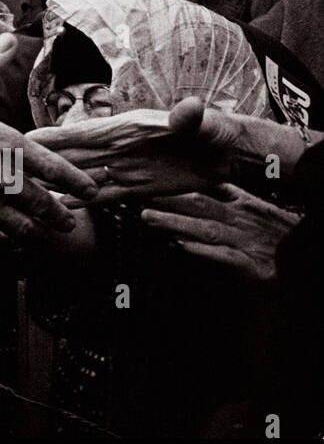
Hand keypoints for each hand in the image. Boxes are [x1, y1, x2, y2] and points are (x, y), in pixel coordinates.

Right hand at [0, 39, 95, 238]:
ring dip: (35, 232)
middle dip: (60, 215)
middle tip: (69, 221)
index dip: (77, 181)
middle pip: (44, 205)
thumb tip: (10, 38)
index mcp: (5, 144)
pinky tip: (4, 244)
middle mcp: (1, 179)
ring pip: (21, 228)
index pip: (56, 168)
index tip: (91, 190)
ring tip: (41, 235)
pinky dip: (2, 244)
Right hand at [28, 97, 309, 200]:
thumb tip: (190, 108)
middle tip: (9, 170)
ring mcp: (125, 169)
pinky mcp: (137, 187)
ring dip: (57, 185)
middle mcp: (118, 149)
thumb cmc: (214, 129)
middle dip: (41, 163)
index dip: (51, 139)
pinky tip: (64, 207)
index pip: (79, 134)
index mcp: (124, 130)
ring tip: (26, 194)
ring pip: (82, 178)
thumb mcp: (203, 122)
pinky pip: (104, 197)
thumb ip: (189, 118)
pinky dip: (83, 202)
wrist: (231, 152)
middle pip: (71, 157)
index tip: (20, 141)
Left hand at [141, 183, 301, 281]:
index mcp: (245, 204)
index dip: (179, 183)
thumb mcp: (258, 212)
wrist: (306, 263)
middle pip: (200, 204)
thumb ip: (231, 198)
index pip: (208, 188)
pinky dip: (202, 251)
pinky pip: (223, 257)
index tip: (152, 177)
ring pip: (205, 228)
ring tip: (148, 217)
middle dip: (167, 199)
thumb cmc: (280, 238)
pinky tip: (181, 246)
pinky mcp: (252, 266)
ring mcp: (246, 241)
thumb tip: (203, 187)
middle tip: (138, 194)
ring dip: (175, 222)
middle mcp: (243, 219)